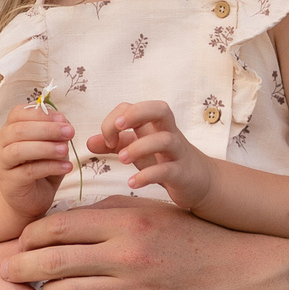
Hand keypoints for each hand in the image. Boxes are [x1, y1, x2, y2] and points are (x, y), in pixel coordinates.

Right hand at [0, 103, 73, 218]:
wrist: (30, 199)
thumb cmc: (41, 167)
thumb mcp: (51, 146)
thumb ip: (55, 133)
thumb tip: (64, 122)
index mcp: (11, 129)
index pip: (18, 113)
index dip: (41, 114)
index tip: (63, 119)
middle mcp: (2, 143)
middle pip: (19, 130)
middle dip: (47, 129)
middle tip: (70, 132)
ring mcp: (3, 163)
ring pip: (19, 150)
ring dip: (46, 148)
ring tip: (66, 150)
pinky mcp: (10, 182)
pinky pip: (28, 171)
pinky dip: (50, 167)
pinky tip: (66, 167)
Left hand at [1, 196, 288, 289]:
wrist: (243, 277)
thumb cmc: (196, 242)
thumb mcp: (153, 215)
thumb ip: (110, 216)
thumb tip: (66, 222)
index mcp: (124, 219)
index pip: (56, 225)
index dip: (29, 235)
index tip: (19, 242)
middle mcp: (123, 252)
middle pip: (50, 259)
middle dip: (20, 267)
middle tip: (6, 272)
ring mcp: (130, 288)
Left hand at [90, 100, 212, 207]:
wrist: (199, 182)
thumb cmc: (165, 160)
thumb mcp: (138, 150)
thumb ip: (114, 144)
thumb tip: (89, 142)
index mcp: (155, 124)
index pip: (133, 107)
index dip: (116, 118)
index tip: (107, 139)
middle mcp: (169, 132)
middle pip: (160, 109)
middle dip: (136, 113)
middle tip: (118, 127)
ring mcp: (178, 152)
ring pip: (165, 140)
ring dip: (140, 147)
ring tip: (122, 159)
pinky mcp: (182, 173)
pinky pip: (167, 170)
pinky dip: (148, 176)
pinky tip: (132, 182)